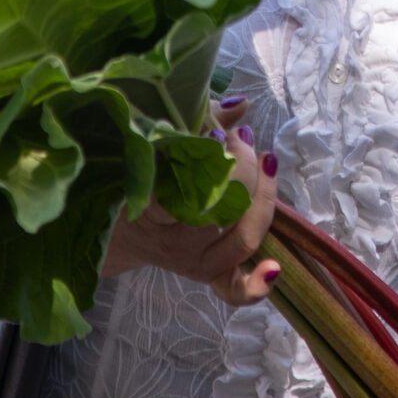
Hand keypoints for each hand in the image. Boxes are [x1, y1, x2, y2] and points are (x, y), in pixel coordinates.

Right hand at [102, 97, 279, 306]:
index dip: (208, 163)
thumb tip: (240, 106)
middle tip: (242, 138)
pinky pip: (235, 290)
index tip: (217, 135)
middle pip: (219, 215)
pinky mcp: (211, 275)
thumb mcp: (157, 144)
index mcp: (151, 210)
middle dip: (241, 172)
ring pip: (240, 242)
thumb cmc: (142, 177)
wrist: (123, 229)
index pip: (184, 190)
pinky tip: (274, 267)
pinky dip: (257, 283)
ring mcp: (195, 263)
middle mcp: (174, 242)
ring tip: (267, 162)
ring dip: (263, 201)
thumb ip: (197, 121)